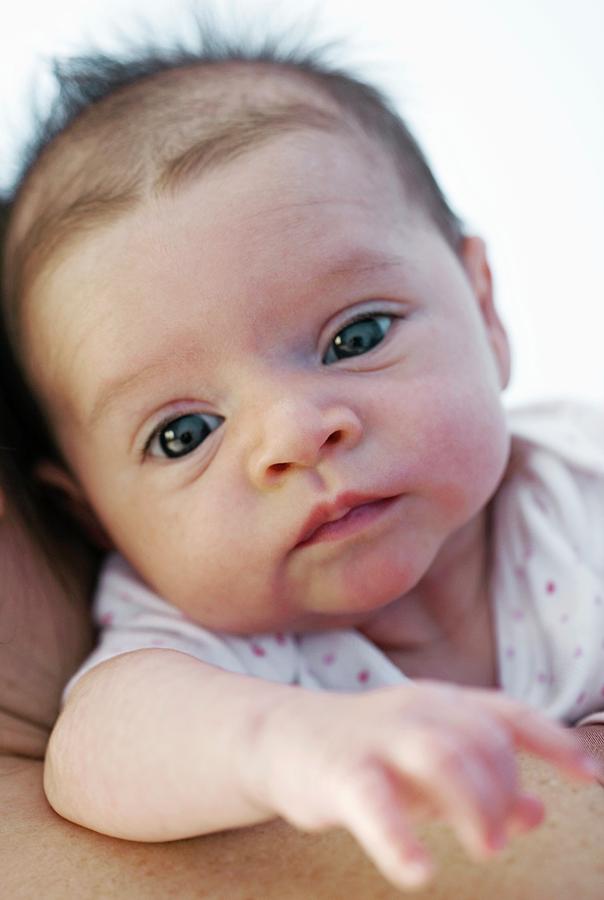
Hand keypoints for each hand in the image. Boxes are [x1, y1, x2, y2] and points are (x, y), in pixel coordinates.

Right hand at [245, 681, 600, 889]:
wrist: (283, 738)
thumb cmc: (370, 754)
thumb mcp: (430, 765)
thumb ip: (482, 784)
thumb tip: (538, 813)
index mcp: (440, 704)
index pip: (506, 714)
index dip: (553, 742)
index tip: (593, 777)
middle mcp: (414, 710)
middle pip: (479, 739)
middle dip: (504, 790)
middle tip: (500, 839)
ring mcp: (377, 735)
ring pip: (440, 754)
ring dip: (474, 802)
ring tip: (486, 848)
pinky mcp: (339, 769)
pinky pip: (373, 800)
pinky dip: (399, 837)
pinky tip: (418, 870)